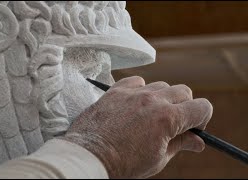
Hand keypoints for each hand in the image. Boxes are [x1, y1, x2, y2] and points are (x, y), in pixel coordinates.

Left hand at [60, 76, 212, 177]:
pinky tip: (134, 104)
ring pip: (161, 85)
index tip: (193, 127)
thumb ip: (180, 145)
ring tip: (150, 115)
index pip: (202, 107)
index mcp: (167, 119)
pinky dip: (140, 90)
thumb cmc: (123, 163)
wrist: (90, 155)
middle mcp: (152, 100)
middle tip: (173, 122)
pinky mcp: (116, 90)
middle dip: (184, 106)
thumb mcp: (158, 158)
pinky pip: (137, 81)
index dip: (202, 118)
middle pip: (184, 91)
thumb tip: (198, 142)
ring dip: (162, 98)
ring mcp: (133, 93)